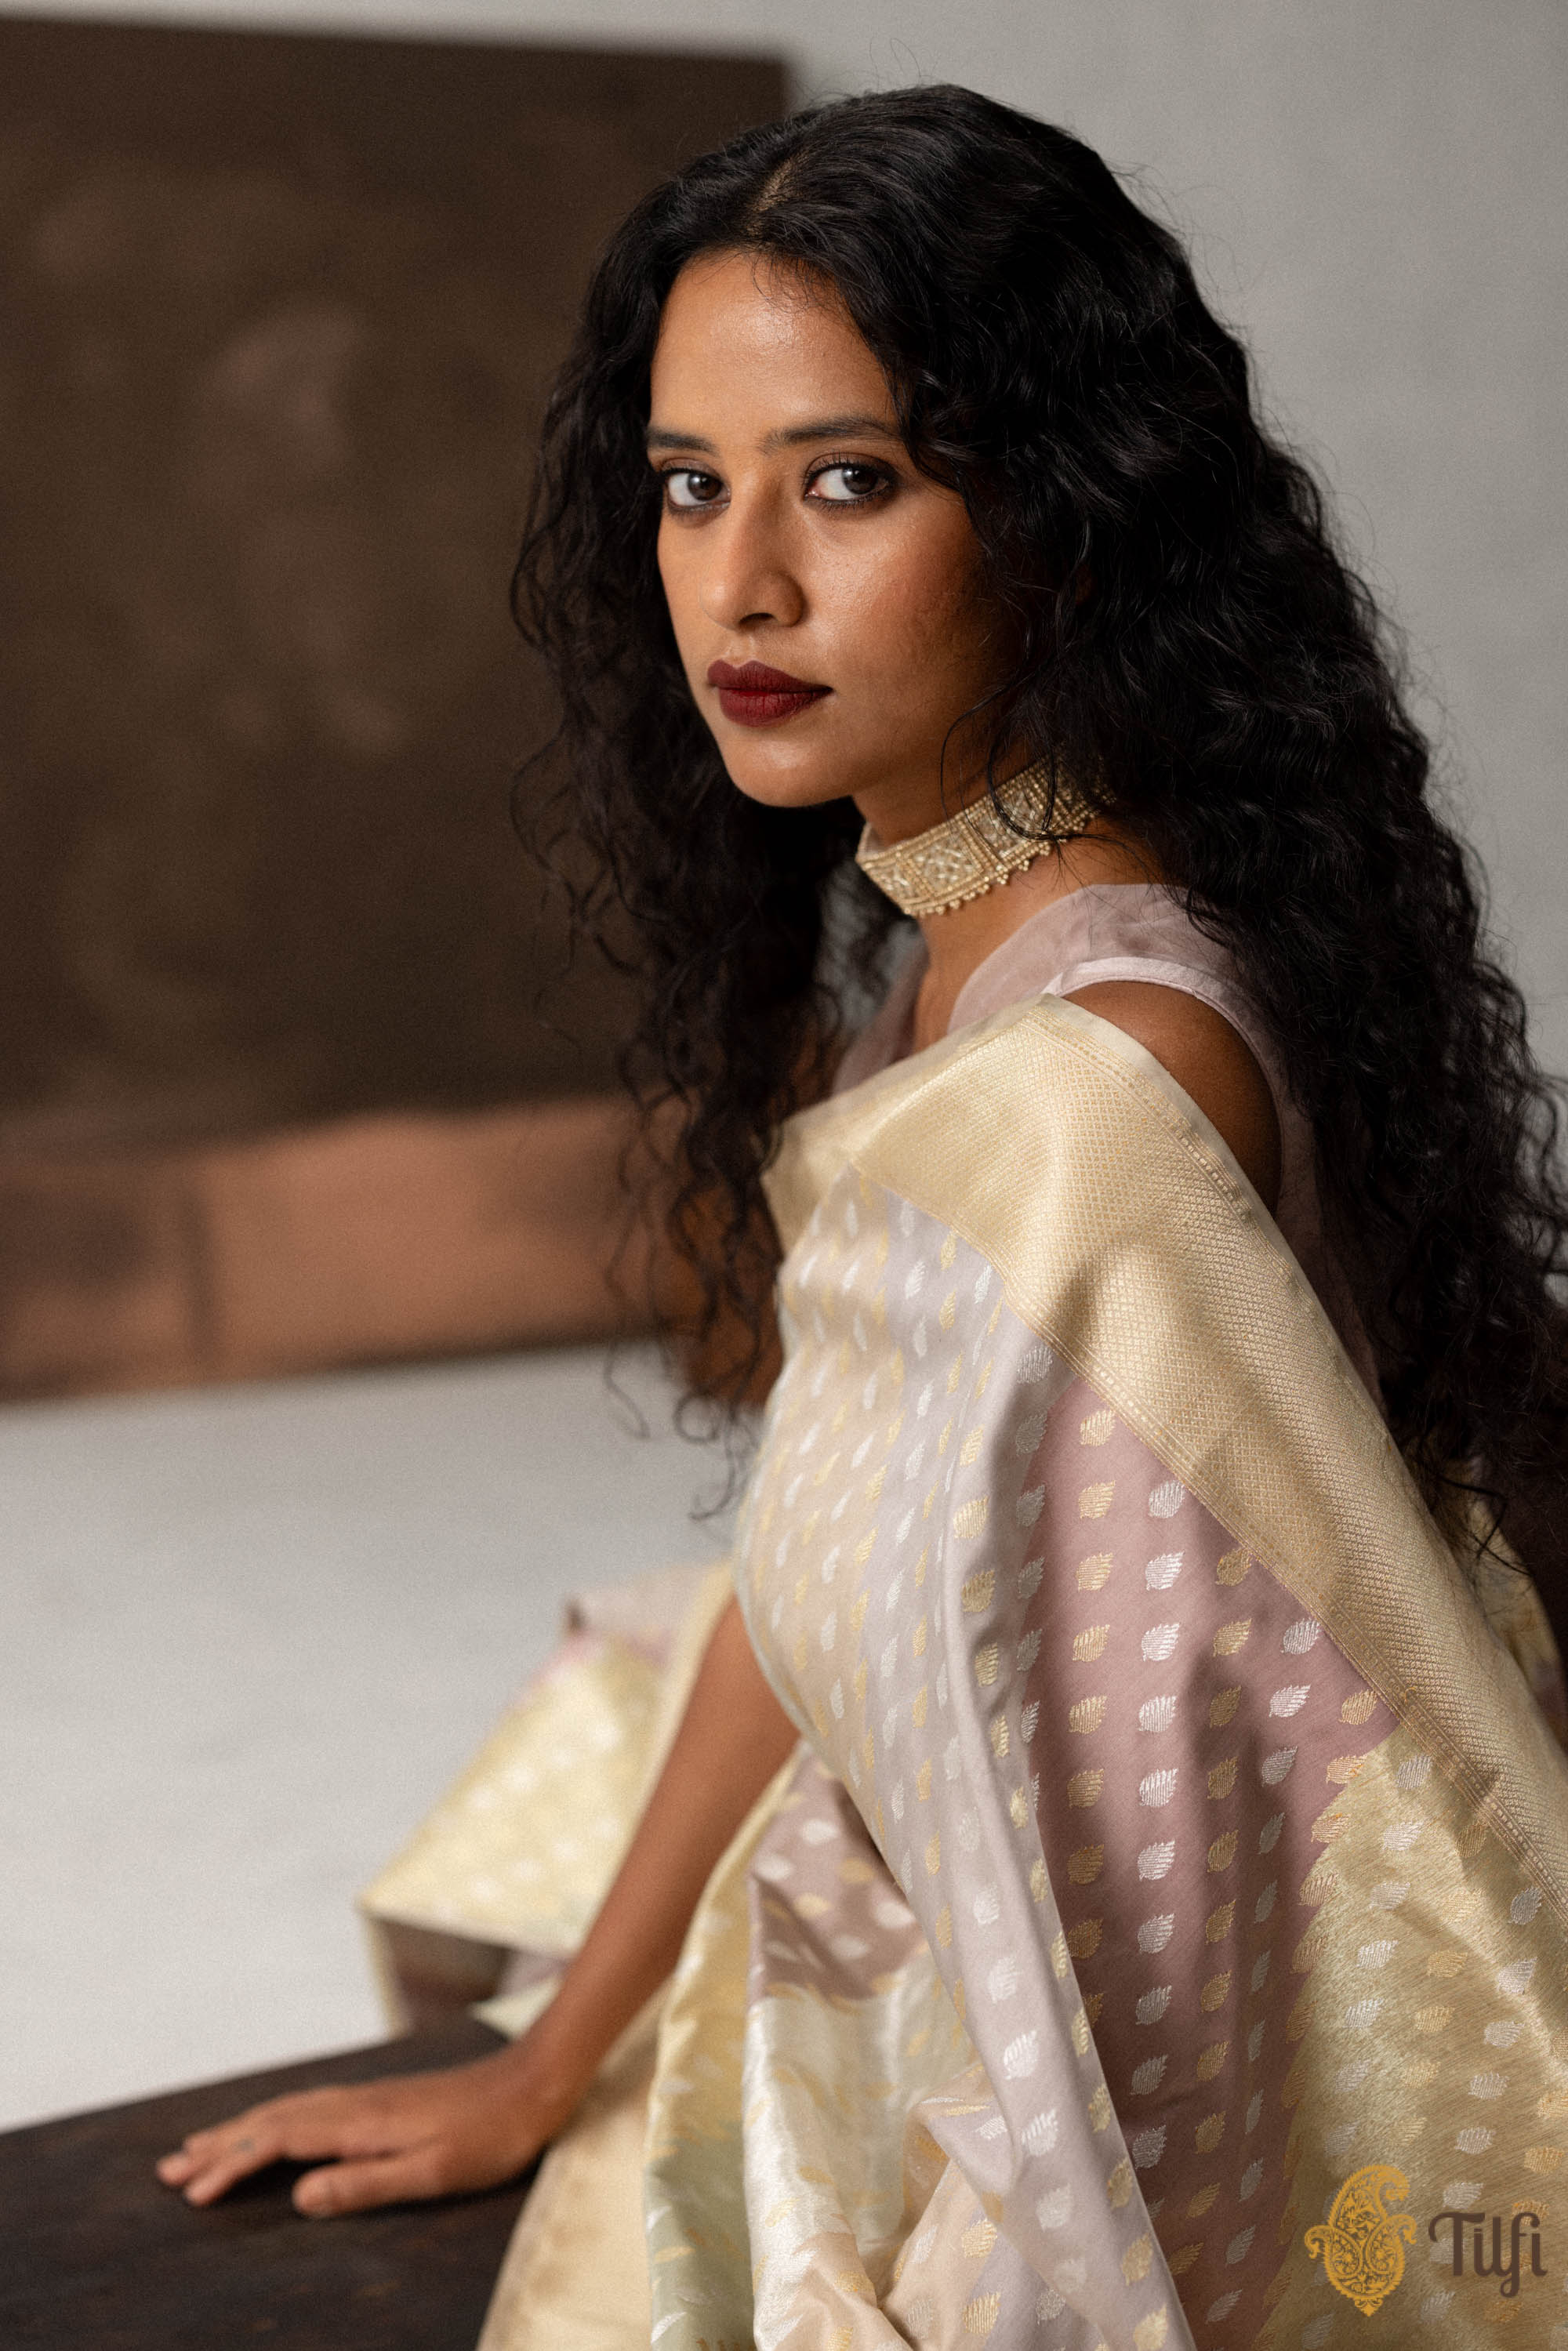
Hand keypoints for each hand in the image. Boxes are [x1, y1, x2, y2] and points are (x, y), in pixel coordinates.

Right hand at [155, 2044, 571, 2217]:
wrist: (531, 2085)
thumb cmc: (488, 2138)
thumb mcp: (432, 2173)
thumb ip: (364, 2185)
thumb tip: (300, 2199)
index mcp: (358, 2124)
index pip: (277, 2141)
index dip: (232, 2165)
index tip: (193, 2193)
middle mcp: (352, 2104)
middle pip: (269, 2120)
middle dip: (218, 2145)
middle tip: (168, 2170)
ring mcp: (364, 2098)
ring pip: (284, 2110)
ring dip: (239, 2129)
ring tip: (198, 2146)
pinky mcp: (377, 2102)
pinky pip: (306, 2107)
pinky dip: (271, 2118)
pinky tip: (268, 2126)